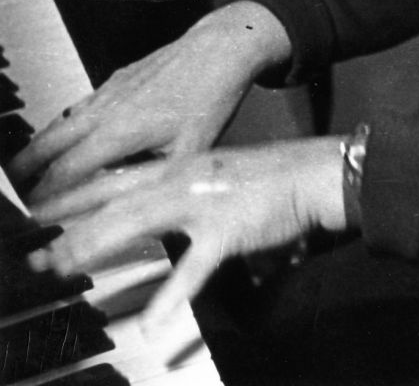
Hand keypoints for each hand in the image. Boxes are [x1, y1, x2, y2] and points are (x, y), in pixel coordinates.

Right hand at [7, 2, 291, 201]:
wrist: (222, 48)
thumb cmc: (210, 97)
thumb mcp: (190, 151)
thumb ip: (158, 182)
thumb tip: (139, 210)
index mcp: (119, 132)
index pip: (67, 172)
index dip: (45, 196)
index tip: (31, 215)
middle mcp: (106, 110)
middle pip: (51, 144)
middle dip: (27, 171)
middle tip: (11, 193)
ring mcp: (109, 91)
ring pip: (61, 122)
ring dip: (39, 146)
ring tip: (22, 169)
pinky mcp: (117, 79)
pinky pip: (78, 106)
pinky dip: (61, 124)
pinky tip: (60, 134)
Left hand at [29, 137, 345, 334]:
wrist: (312, 172)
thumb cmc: (270, 175)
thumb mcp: (216, 172)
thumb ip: (181, 187)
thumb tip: (148, 208)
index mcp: (182, 165)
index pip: (116, 178)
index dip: (73, 195)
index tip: (37, 211)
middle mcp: (184, 178)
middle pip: (114, 201)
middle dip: (69, 226)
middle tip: (37, 254)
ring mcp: (204, 203)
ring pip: (137, 223)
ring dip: (95, 247)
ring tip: (64, 269)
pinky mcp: (227, 230)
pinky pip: (194, 268)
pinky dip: (171, 296)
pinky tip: (153, 321)